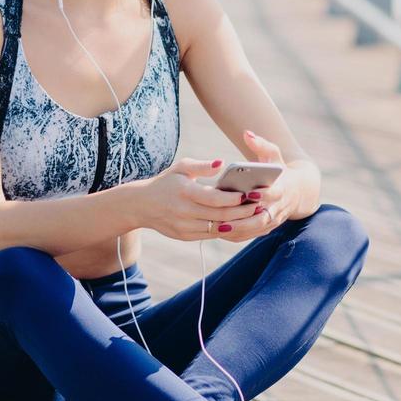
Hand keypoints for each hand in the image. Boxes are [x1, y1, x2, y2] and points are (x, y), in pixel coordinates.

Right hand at [137, 157, 260, 241]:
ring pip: (217, 228)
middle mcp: (184, 211)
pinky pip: (210, 235)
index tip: (249, 194)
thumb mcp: (181, 168)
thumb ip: (202, 165)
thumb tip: (222, 163)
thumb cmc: (166, 182)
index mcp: (185, 191)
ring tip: (253, 216)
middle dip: (242, 212)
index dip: (234, 198)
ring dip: (237, 223)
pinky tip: (237, 224)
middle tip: (258, 207)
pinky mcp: (185, 236)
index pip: (215, 198)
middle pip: (220, 216)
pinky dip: (225, 230)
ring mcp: (184, 226)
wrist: (142, 205)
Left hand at [214, 130, 291, 243]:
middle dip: (244, 221)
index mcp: (281, 189)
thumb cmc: (280, 169)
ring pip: (256, 229)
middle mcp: (278, 207)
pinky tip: (222, 233)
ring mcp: (274, 220)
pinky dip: (239, 236)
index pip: (273, 194)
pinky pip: (253, 235)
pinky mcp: (268, 227)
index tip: (248, 194)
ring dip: (238, 231)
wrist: (298, 191)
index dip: (262, 195)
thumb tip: (247, 133)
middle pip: (262, 218)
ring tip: (218, 228)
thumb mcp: (274, 154)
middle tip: (224, 221)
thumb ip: (261, 144)